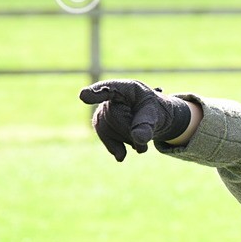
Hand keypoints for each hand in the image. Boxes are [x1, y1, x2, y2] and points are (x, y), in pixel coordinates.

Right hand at [79, 79, 193, 160]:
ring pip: (106, 131)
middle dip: (130, 132)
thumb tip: (138, 139)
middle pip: (111, 117)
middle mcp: (110, 97)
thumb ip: (147, 125)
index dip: (96, 93)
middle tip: (145, 136)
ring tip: (140, 139)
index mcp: (126, 88)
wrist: (152, 119)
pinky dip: (117, 148)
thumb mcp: (156, 115)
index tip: (84, 95)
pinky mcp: (100, 126)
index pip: (108, 88)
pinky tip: (123, 154)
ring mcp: (102, 111)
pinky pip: (105, 139)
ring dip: (127, 140)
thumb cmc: (154, 111)